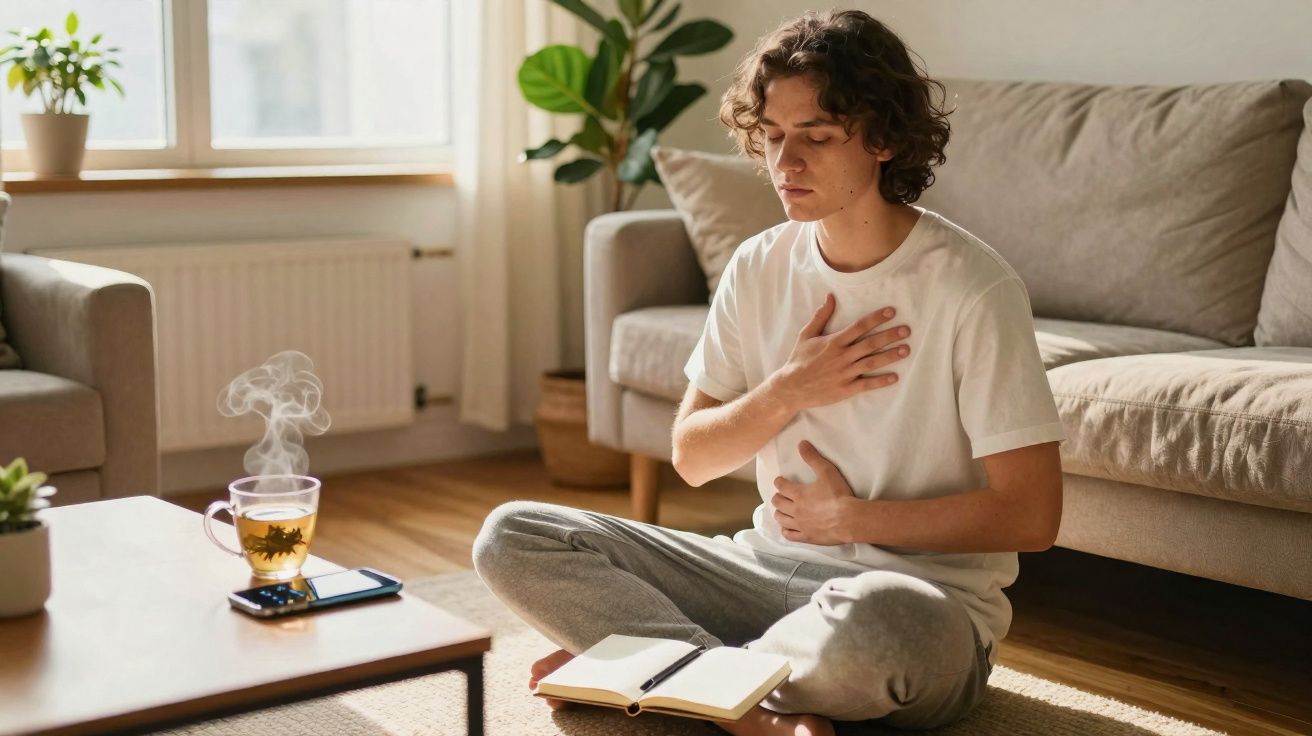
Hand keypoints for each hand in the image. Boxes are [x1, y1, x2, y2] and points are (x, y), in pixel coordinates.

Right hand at [768, 293, 910, 412]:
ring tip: (906, 350)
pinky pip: (866, 384)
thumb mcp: (806, 335)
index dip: (876, 318)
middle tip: (906, 330)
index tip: (891, 312)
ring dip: (890, 356)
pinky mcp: (845, 389)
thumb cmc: (799, 360)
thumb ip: (820, 316)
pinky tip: (894, 377)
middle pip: (870, 343)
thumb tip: (830, 297)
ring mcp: (845, 373)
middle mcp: (842, 356)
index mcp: (834, 342)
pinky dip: (881, 381)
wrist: (791, 388)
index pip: (859, 326)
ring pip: (872, 362)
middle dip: (890, 336)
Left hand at [771, 441, 858, 545]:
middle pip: (778, 503)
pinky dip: (785, 530)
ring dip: (779, 513)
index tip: (779, 480)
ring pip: (781, 519)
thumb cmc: (839, 495)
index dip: (779, 482)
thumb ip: (813, 457)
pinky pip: (789, 535)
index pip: (781, 486)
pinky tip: (786, 528)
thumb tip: (801, 444)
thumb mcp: (826, 471)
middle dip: (777, 497)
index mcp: (798, 494)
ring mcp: (800, 525)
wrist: (849, 519)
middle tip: (780, 495)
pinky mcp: (807, 537)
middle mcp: (795, 510)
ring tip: (781, 510)